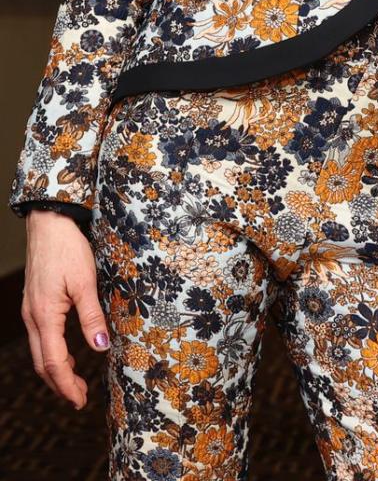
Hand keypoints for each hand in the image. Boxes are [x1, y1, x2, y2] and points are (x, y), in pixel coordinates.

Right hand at [22, 209, 109, 407]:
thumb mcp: (85, 281)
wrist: (49, 223)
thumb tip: (101, 346)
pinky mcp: (35, 303)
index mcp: (44, 316)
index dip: (68, 384)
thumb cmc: (67, 249)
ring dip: (56, 370)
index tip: (81, 400)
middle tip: (80, 398)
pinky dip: (52, 353)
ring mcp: (31, 311)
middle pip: (43, 363)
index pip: (54, 362)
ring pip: (40, 351)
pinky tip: (67, 353)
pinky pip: (40, 337)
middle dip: (61, 384)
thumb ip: (92, 316)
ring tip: (76, 382)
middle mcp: (32, 317)